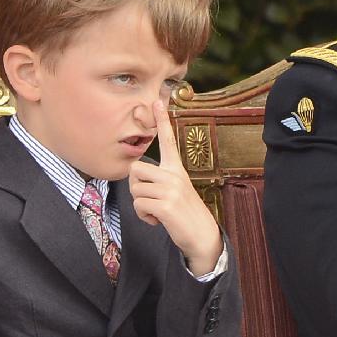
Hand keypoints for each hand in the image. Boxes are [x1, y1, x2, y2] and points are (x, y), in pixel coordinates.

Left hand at [129, 101, 223, 274]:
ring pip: (135, 190)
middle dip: (137, 186)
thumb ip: (159, 180)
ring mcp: (170, 190)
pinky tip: (157, 220)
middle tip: (150, 198)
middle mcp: (174, 175)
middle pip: (135, 169)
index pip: (168, 140)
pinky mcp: (165, 205)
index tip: (157, 102)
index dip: (163, 121)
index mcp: (177, 169)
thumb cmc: (184, 213)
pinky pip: (139, 205)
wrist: (202, 235)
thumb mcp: (175, 190)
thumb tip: (137, 178)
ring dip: (141, 205)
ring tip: (157, 211)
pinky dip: (144, 216)